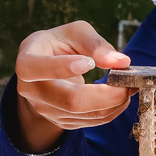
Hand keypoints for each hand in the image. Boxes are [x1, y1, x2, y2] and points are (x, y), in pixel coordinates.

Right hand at [13, 21, 135, 152]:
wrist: (46, 69)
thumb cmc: (59, 45)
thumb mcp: (73, 33)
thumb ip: (95, 43)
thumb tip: (120, 61)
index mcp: (27, 62)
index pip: (35, 69)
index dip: (61, 68)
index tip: (89, 63)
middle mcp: (31, 90)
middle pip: (69, 101)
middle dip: (105, 94)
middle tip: (128, 82)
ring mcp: (46, 110)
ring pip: (84, 114)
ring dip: (114, 102)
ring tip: (129, 85)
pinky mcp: (63, 121)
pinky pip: (91, 121)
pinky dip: (112, 110)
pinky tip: (121, 96)